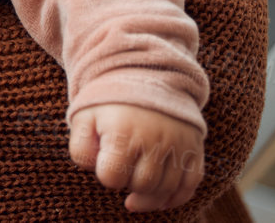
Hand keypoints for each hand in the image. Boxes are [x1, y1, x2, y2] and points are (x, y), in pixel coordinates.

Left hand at [68, 103, 202, 211]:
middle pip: (141, 185)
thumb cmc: (110, 101)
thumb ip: (80, 149)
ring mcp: (178, 144)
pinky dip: (175, 197)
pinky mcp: (194, 146)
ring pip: (165, 189)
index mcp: (124, 131)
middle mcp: (155, 139)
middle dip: (127, 181)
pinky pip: (189, 184)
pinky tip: (159, 200)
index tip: (106, 158)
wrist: (145, 73)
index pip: (111, 178)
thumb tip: (97, 172)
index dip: (105, 173)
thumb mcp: (84, 117)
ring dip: (148, 193)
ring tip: (136, 182)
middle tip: (123, 164)